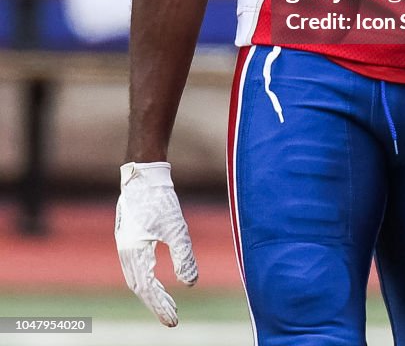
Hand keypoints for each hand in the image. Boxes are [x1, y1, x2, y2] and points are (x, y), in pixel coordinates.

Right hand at [115, 161, 197, 325]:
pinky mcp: (127, 236)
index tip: (174, 320)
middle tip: (173, 317)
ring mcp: (123, 243)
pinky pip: (134, 265)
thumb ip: (183, 256)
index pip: (147, 288)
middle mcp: (125, 250)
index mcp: (134, 251)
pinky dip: (145, 277)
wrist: (144, 173)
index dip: (160, 306)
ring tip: (168, 303)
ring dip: (151, 292)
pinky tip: (156, 279)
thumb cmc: (160, 199)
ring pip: (135, 277)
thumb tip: (190, 283)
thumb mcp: (177, 227)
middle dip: (156, 303)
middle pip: (139, 286)